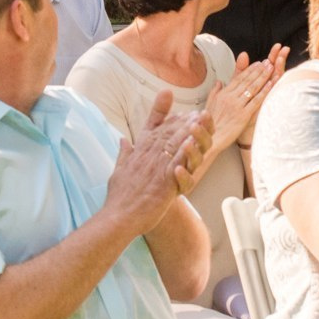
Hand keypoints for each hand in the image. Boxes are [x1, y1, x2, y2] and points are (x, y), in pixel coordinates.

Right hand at [103, 91, 208, 233]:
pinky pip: (176, 163)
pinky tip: (194, 141)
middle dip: (183, 120)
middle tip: (196, 110)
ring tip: (200, 118)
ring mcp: (155, 167)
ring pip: (174, 143)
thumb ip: (123, 154)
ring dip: (189, 129)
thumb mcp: (118, 170)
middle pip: (167, 132)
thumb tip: (123, 140)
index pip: (151, 128)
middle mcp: (146, 156)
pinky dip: (185, 151)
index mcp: (138, 153)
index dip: (164, 115)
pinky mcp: (163, 181)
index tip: (172, 102)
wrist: (118, 216)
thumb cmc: (118, 197)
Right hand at [205, 45, 286, 145]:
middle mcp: (230, 97)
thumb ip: (215, 91)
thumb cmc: (210, 125)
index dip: (249, 70)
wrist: (211, 139)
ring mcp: (237, 106)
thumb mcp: (209, 105)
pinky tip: (271, 84)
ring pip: (252, 88)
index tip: (258, 63)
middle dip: (259, 70)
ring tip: (271, 68)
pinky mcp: (243, 115)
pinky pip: (256, 101)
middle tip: (268, 62)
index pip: (238, 78)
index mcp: (222, 94)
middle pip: (247, 80)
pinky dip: (264, 91)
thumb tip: (219, 82)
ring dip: (263, 77)